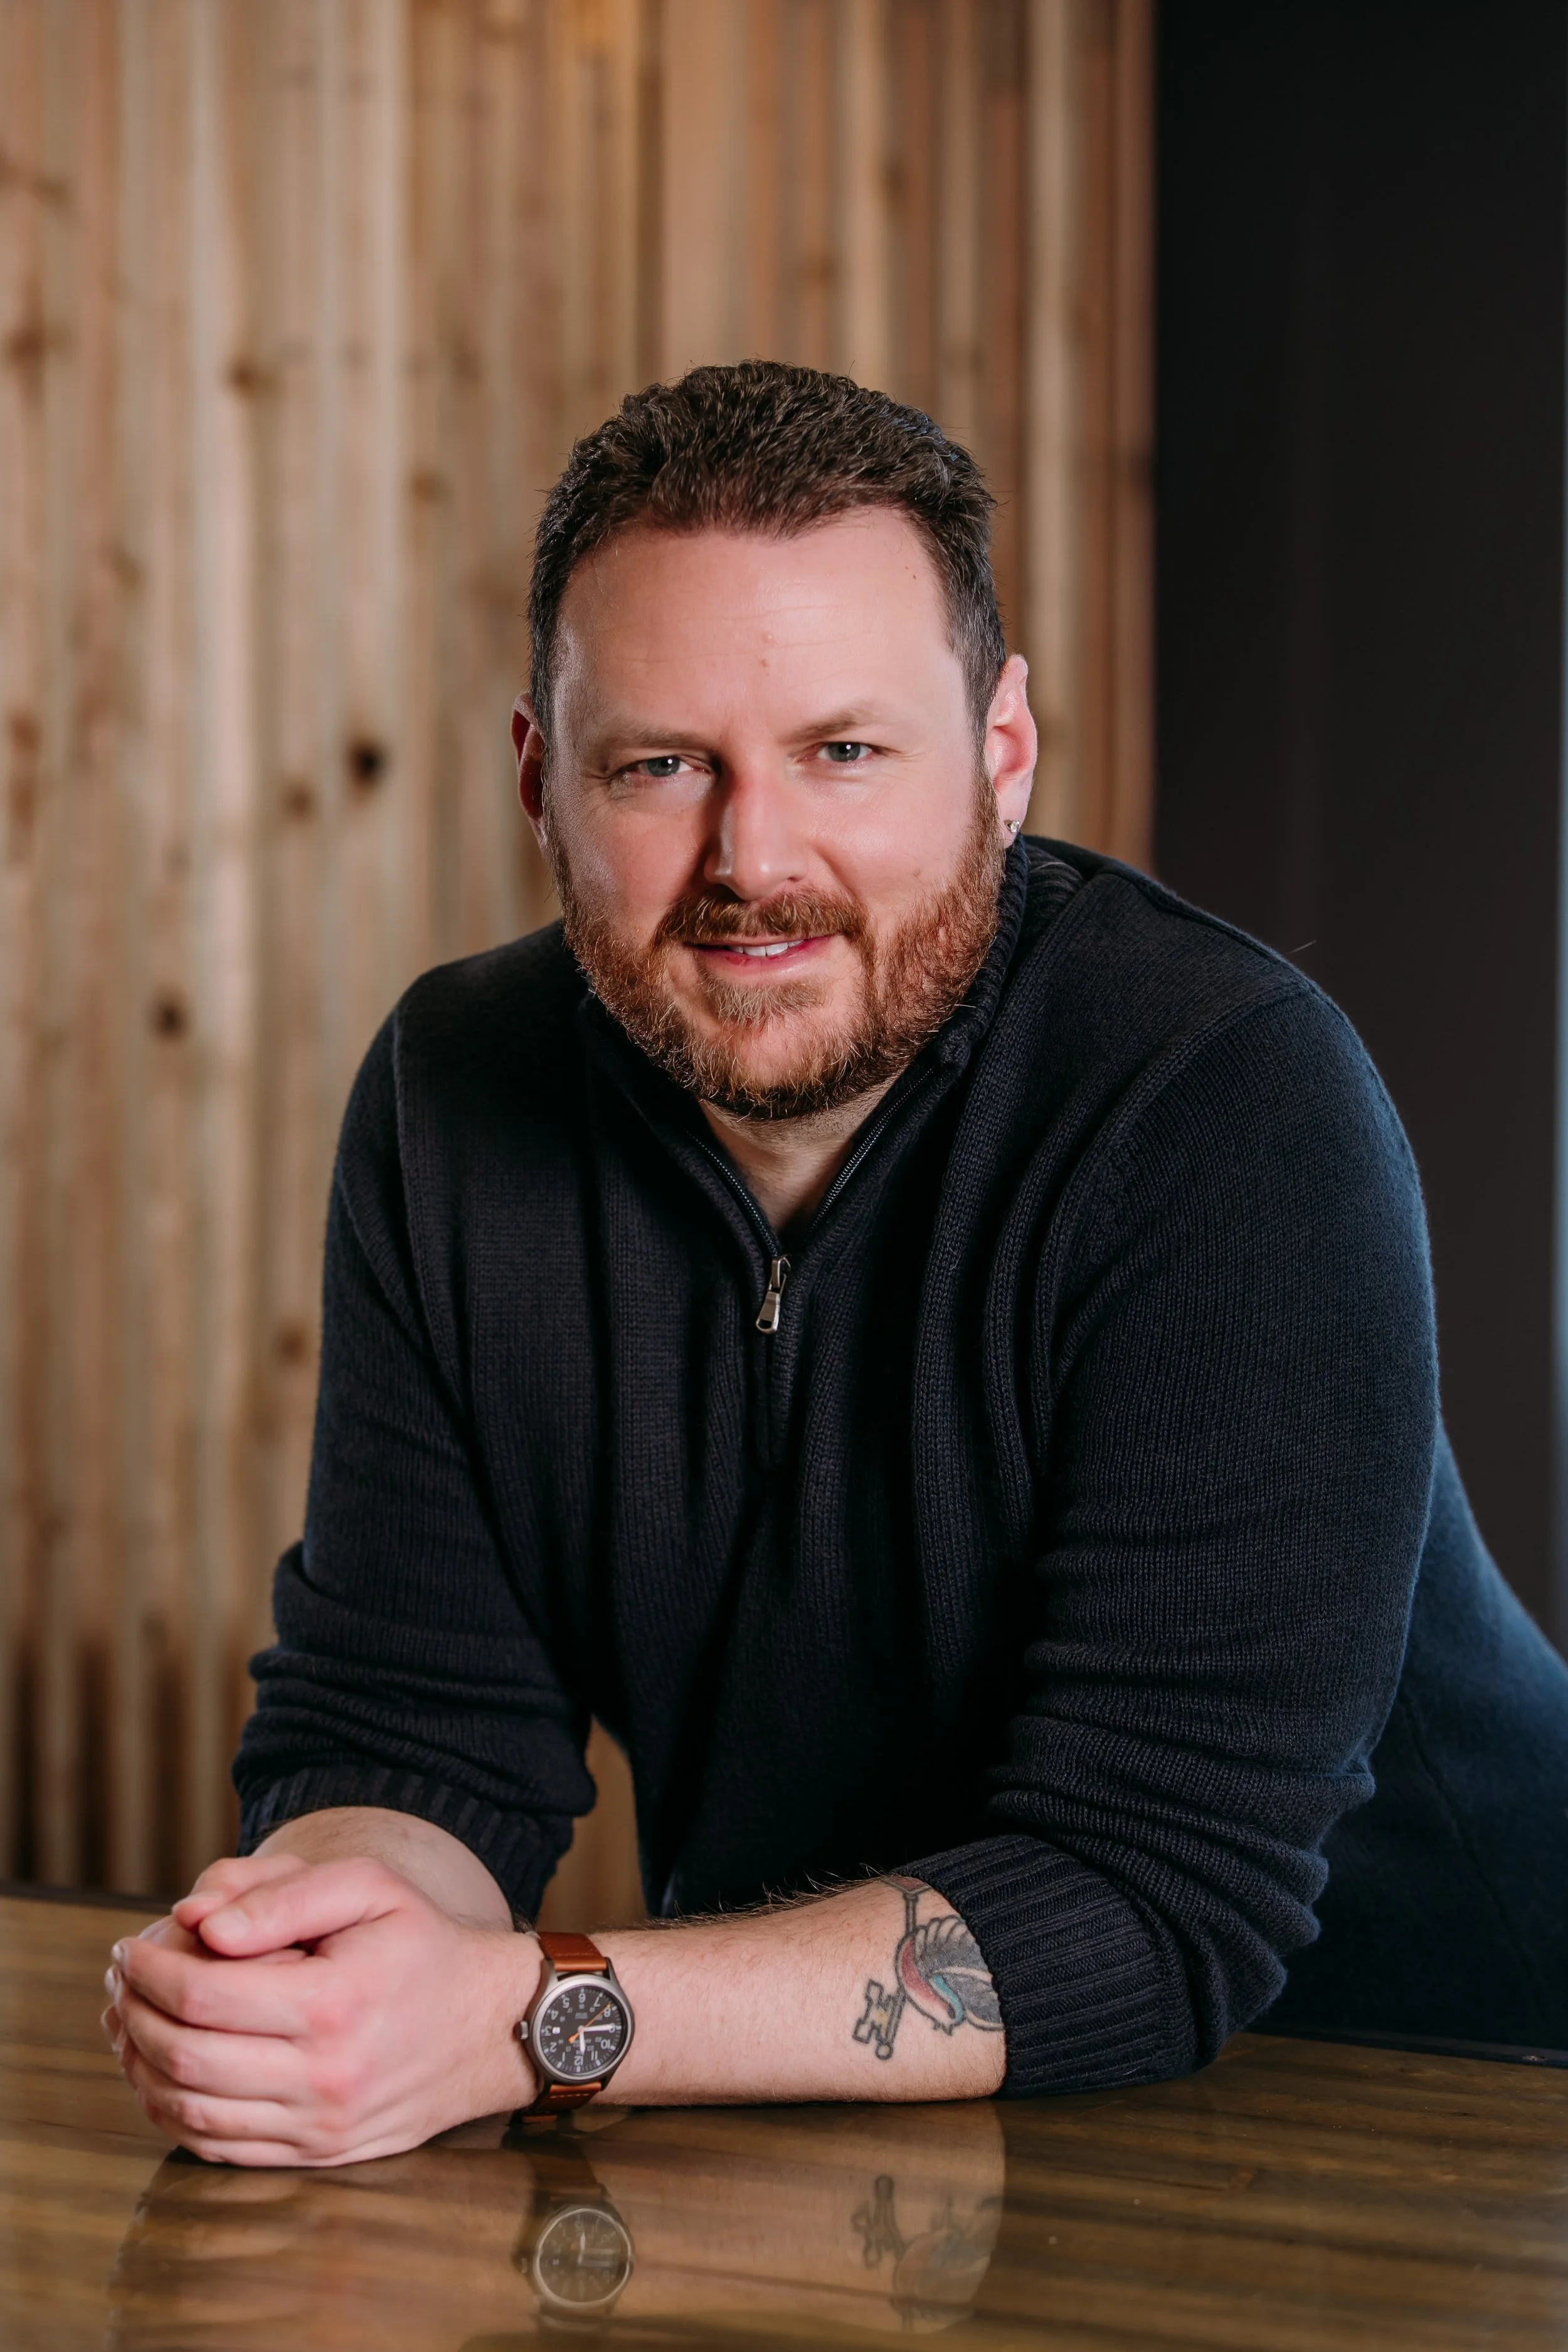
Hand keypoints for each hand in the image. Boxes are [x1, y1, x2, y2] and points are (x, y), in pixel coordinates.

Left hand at [102, 1852, 539, 2166]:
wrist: (487, 2026)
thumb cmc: (419, 1943)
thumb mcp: (367, 1887)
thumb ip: (282, 1892)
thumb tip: (198, 1921)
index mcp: (334, 2003)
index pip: (203, 1995)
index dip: (150, 1968)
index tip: (132, 1944)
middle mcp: (325, 2076)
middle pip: (184, 2057)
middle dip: (133, 2013)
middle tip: (120, 1979)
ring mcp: (319, 2126)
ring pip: (190, 2111)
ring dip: (139, 2065)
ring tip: (128, 2020)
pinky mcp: (316, 2155)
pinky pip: (217, 2147)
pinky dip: (172, 2113)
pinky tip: (160, 2071)